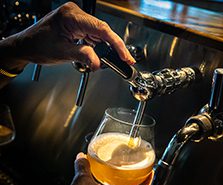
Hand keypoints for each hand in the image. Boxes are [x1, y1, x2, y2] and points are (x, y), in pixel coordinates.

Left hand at [1, 2, 134, 72]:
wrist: (27, 47)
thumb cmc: (38, 45)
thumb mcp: (62, 52)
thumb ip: (83, 56)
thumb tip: (98, 63)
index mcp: (71, 16)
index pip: (101, 29)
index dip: (116, 43)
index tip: (124, 55)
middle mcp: (75, 15)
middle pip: (102, 30)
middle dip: (115, 47)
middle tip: (125, 60)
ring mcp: (76, 20)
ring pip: (99, 34)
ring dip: (108, 48)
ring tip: (117, 60)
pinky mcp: (77, 27)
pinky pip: (93, 36)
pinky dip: (99, 47)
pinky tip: (104, 55)